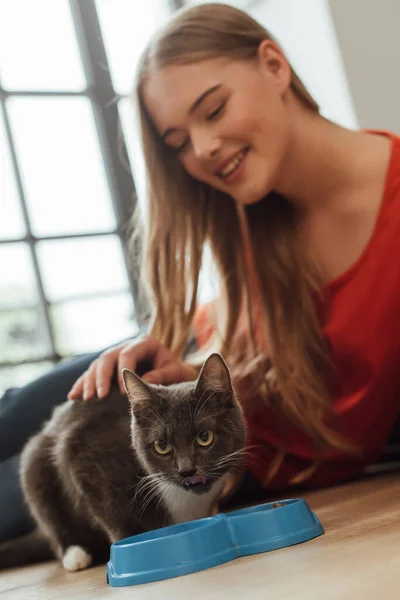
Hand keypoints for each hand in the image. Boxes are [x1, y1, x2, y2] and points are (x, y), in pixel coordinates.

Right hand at [67, 336, 198, 400]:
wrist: (173, 372)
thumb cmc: (175, 372)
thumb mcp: (174, 373)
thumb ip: (161, 376)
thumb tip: (142, 381)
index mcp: (144, 344)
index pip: (128, 354)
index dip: (124, 371)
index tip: (124, 392)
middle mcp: (126, 346)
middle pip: (108, 357)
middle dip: (102, 377)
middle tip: (101, 396)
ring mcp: (115, 355)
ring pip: (97, 364)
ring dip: (90, 382)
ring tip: (88, 399)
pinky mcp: (107, 368)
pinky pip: (90, 373)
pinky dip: (81, 384)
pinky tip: (73, 396)